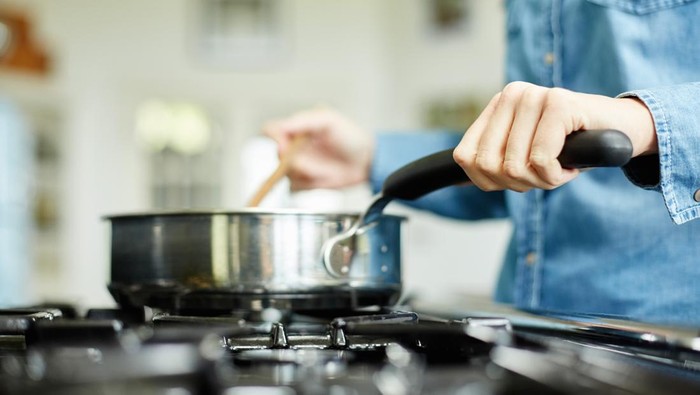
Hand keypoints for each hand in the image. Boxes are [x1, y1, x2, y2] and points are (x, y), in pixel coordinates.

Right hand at [263, 107, 373, 189]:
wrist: (366, 161)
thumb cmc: (351, 136)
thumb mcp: (329, 120)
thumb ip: (304, 120)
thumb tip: (281, 127)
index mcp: (296, 129)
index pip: (271, 130)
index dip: (274, 137)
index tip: (286, 144)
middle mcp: (293, 148)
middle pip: (277, 155)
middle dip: (294, 160)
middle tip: (309, 160)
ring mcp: (298, 166)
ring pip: (286, 173)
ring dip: (305, 172)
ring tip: (325, 169)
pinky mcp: (304, 183)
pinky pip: (294, 187)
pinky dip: (308, 184)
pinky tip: (324, 178)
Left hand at [453, 81, 656, 191]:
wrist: (621, 130)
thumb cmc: (569, 145)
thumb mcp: (522, 153)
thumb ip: (492, 159)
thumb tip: (459, 174)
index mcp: (497, 105)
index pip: (465, 157)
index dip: (489, 181)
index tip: (516, 178)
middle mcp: (512, 95)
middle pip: (488, 165)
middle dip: (517, 183)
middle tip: (543, 175)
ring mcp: (535, 96)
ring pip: (514, 166)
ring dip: (540, 181)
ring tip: (558, 168)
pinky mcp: (559, 104)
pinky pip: (541, 161)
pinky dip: (556, 176)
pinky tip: (570, 166)